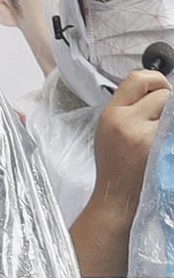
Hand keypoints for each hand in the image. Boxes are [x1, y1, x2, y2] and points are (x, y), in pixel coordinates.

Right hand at [93, 69, 169, 207]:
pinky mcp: (159, 147)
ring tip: (161, 137)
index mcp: (110, 114)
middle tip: (162, 123)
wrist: (117, 199)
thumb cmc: (117, 166)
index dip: (156, 81)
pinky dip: (170, 134)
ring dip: (170, 120)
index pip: (138, 78)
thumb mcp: (111, 131)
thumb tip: (160, 92)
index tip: (162, 92)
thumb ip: (130, 109)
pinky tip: (164, 146)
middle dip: (168, 105)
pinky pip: (172, 127)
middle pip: (162, 93)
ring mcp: (142, 135)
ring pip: (171, 109)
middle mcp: (124, 121)